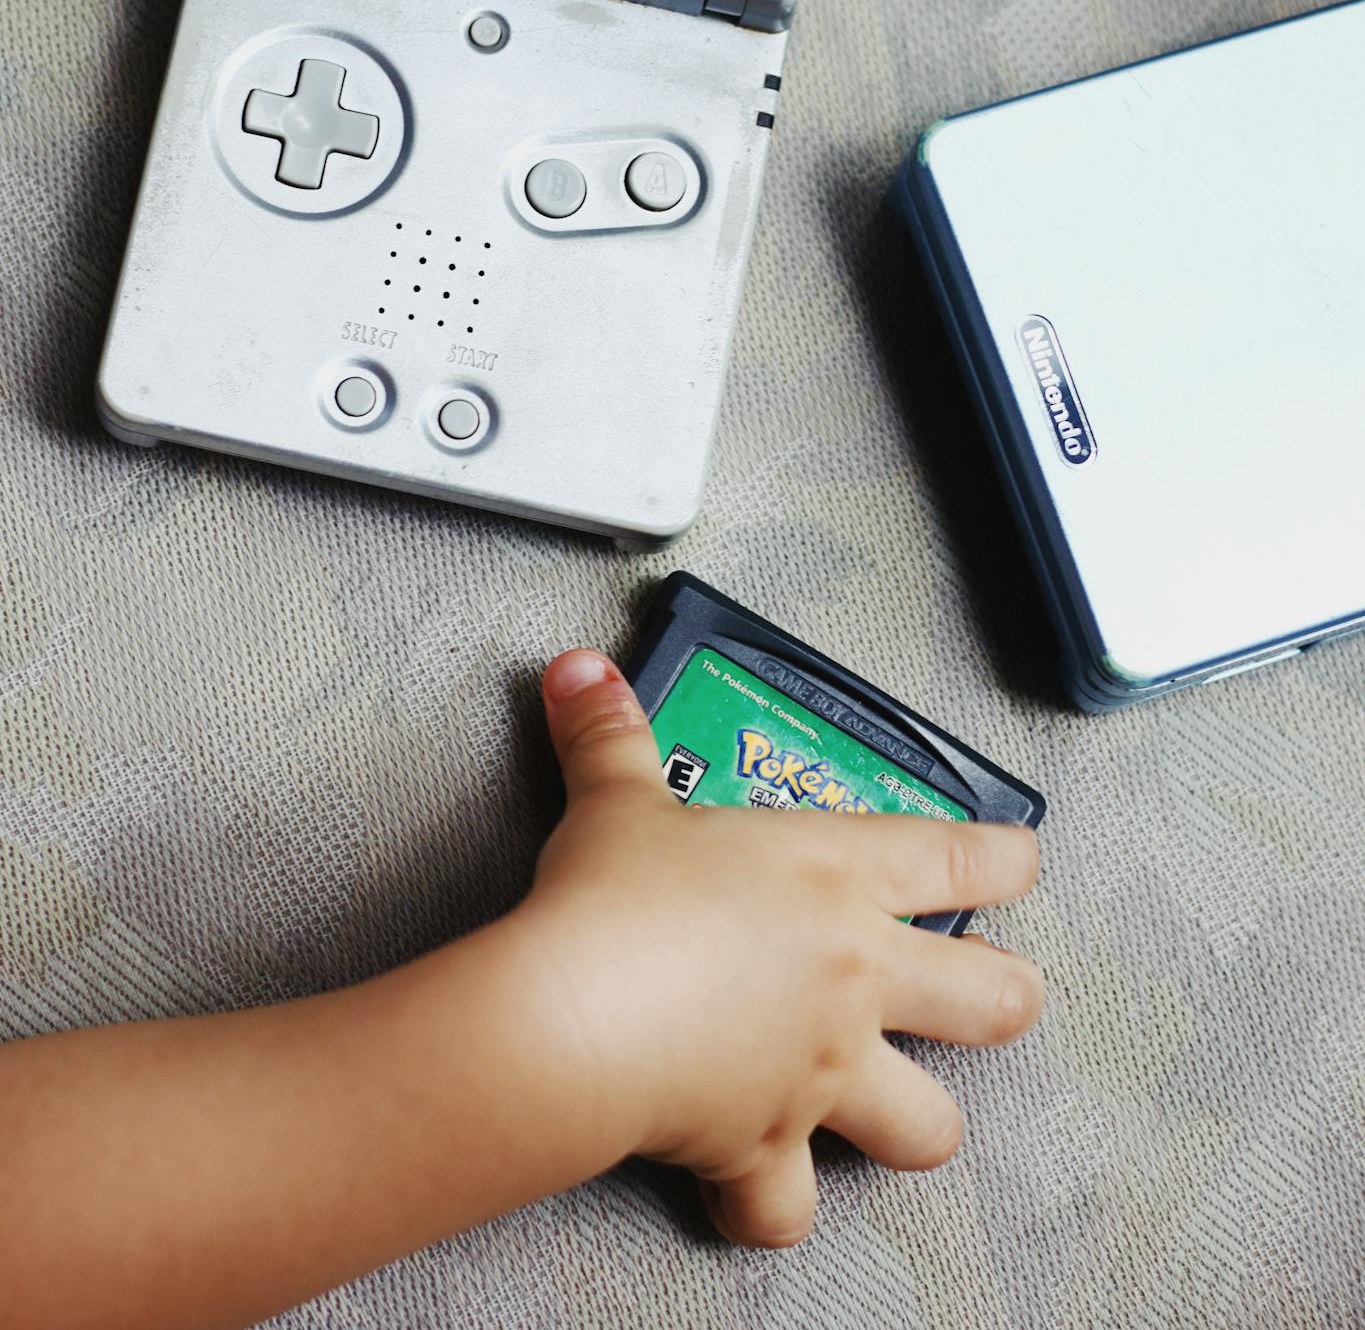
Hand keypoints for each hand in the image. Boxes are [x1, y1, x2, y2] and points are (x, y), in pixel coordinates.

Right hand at [526, 649, 1043, 1249]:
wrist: (581, 1015)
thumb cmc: (617, 901)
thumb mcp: (615, 797)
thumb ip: (609, 734)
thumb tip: (579, 673)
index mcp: (835, 879)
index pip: (959, 859)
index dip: (1008, 858)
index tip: (1027, 859)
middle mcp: (853, 981)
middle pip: (990, 1000)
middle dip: (1009, 997)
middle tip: (1008, 990)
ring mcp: (822, 1073)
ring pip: (928, 1125)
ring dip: (920, 1121)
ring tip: (905, 1112)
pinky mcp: (767, 1147)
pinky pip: (787, 1207)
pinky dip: (771, 1206)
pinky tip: (758, 1194)